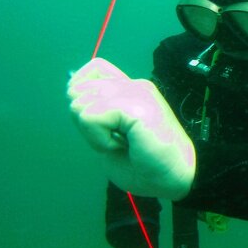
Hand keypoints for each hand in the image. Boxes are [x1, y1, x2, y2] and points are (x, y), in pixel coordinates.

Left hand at [67, 58, 195, 199]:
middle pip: (78, 88)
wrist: (174, 179)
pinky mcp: (136, 105)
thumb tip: (73, 100)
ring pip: (80, 103)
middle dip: (83, 120)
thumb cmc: (146, 166)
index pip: (93, 69)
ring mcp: (136, 93)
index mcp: (130, 90)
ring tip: (120, 143)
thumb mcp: (110, 137)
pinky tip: (122, 146)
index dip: (82, 92)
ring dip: (93, 133)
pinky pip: (91, 116)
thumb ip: (95, 117)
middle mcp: (133, 85)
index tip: (99, 121)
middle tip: (113, 137)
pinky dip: (99, 139)